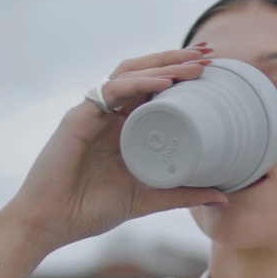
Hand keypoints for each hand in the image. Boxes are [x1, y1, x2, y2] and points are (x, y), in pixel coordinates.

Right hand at [0, 45, 228, 252]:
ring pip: (129, 74)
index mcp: (125, 127)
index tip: (212, 67)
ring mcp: (93, 114)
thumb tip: (224, 198)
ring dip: (163, 65)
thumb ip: (184, 195)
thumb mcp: (150, 199)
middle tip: (209, 53)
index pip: (154, 88)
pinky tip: (163, 82)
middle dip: (176, 59)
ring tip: (194, 64)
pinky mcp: (78, 119)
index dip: (181, 73)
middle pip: (144, 72)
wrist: (52, 224)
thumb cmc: (93, 210)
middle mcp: (109, 114)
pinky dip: (138, 83)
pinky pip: (110, 92)